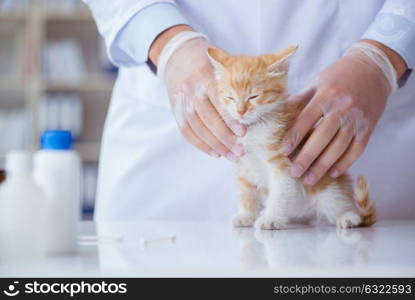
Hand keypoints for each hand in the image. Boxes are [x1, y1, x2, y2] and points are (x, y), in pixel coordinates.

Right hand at [157, 31, 245, 160]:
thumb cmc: (208, 61)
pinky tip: (214, 153)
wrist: (177, 57)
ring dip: (215, 145)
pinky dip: (200, 145)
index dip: (230, 120)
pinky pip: (187, 131)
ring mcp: (182, 101)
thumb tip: (257, 101)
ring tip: (230, 156)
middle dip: (225, 138)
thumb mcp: (223, 63)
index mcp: (206, 76)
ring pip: (198, 128)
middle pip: (208, 119)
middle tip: (239, 152)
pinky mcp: (175, 110)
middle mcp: (192, 90)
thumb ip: (237, 80)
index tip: (243, 133)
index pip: (219, 102)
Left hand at [282, 41, 402, 184]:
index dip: (294, 137)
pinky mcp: (368, 127)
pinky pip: (357, 149)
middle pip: (322, 137)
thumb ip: (299, 100)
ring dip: (324, 166)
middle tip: (294, 173)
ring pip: (339, 147)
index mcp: (326, 95)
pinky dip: (346, 162)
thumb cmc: (339, 75)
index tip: (283, 152)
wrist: (373, 68)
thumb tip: (280, 116)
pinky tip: (333, 173)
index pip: (306, 119)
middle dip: (307, 158)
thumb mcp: (316, 81)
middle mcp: (342, 108)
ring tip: (310, 179)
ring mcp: (357, 119)